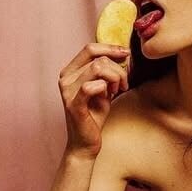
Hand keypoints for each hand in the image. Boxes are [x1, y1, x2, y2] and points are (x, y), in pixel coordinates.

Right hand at [58, 42, 130, 157]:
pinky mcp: (73, 105)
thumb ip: (107, 71)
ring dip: (115, 78)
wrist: (86, 142)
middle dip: (118, 69)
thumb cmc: (94, 115)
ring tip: (118, 90)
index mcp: (70, 71)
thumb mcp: (103, 88)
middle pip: (98, 59)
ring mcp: (67, 91)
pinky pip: (91, 87)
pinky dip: (105, 87)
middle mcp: (65, 78)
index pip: (90, 48)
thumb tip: (121, 52)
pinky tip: (109, 95)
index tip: (126, 54)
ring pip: (98, 68)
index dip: (110, 48)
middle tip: (123, 84)